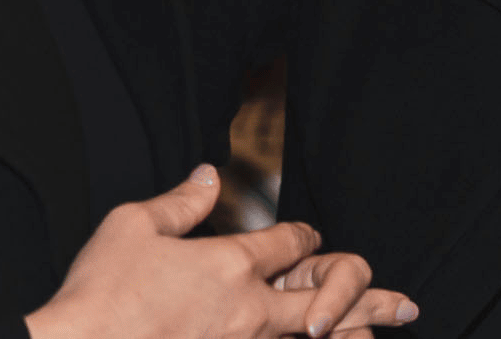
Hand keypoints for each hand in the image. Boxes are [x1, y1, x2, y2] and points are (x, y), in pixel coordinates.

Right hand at [25, 165, 417, 338]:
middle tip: (404, 300)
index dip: (301, 238)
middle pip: (327, 295)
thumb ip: (179, 202)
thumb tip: (206, 177)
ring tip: (383, 332)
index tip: (306, 239)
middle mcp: (247, 312)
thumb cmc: (96, 298)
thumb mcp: (131, 227)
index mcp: (229, 265)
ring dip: (352, 332)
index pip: (289, 242)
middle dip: (366, 292)